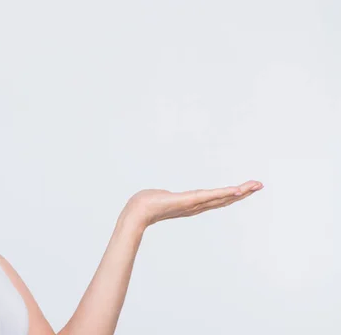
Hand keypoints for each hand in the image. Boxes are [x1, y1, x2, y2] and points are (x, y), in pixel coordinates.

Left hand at [120, 180, 263, 229]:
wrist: (137, 212)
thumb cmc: (145, 204)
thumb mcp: (160, 197)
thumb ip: (165, 197)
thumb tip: (160, 195)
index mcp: (191, 204)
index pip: (216, 199)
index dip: (231, 195)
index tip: (245, 189)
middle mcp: (196, 206)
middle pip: (224, 199)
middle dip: (243, 193)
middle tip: (260, 185)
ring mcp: (193, 204)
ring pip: (221, 198)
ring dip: (239, 192)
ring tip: (255, 186)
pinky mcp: (188, 201)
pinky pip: (210, 196)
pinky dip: (224, 193)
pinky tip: (236, 190)